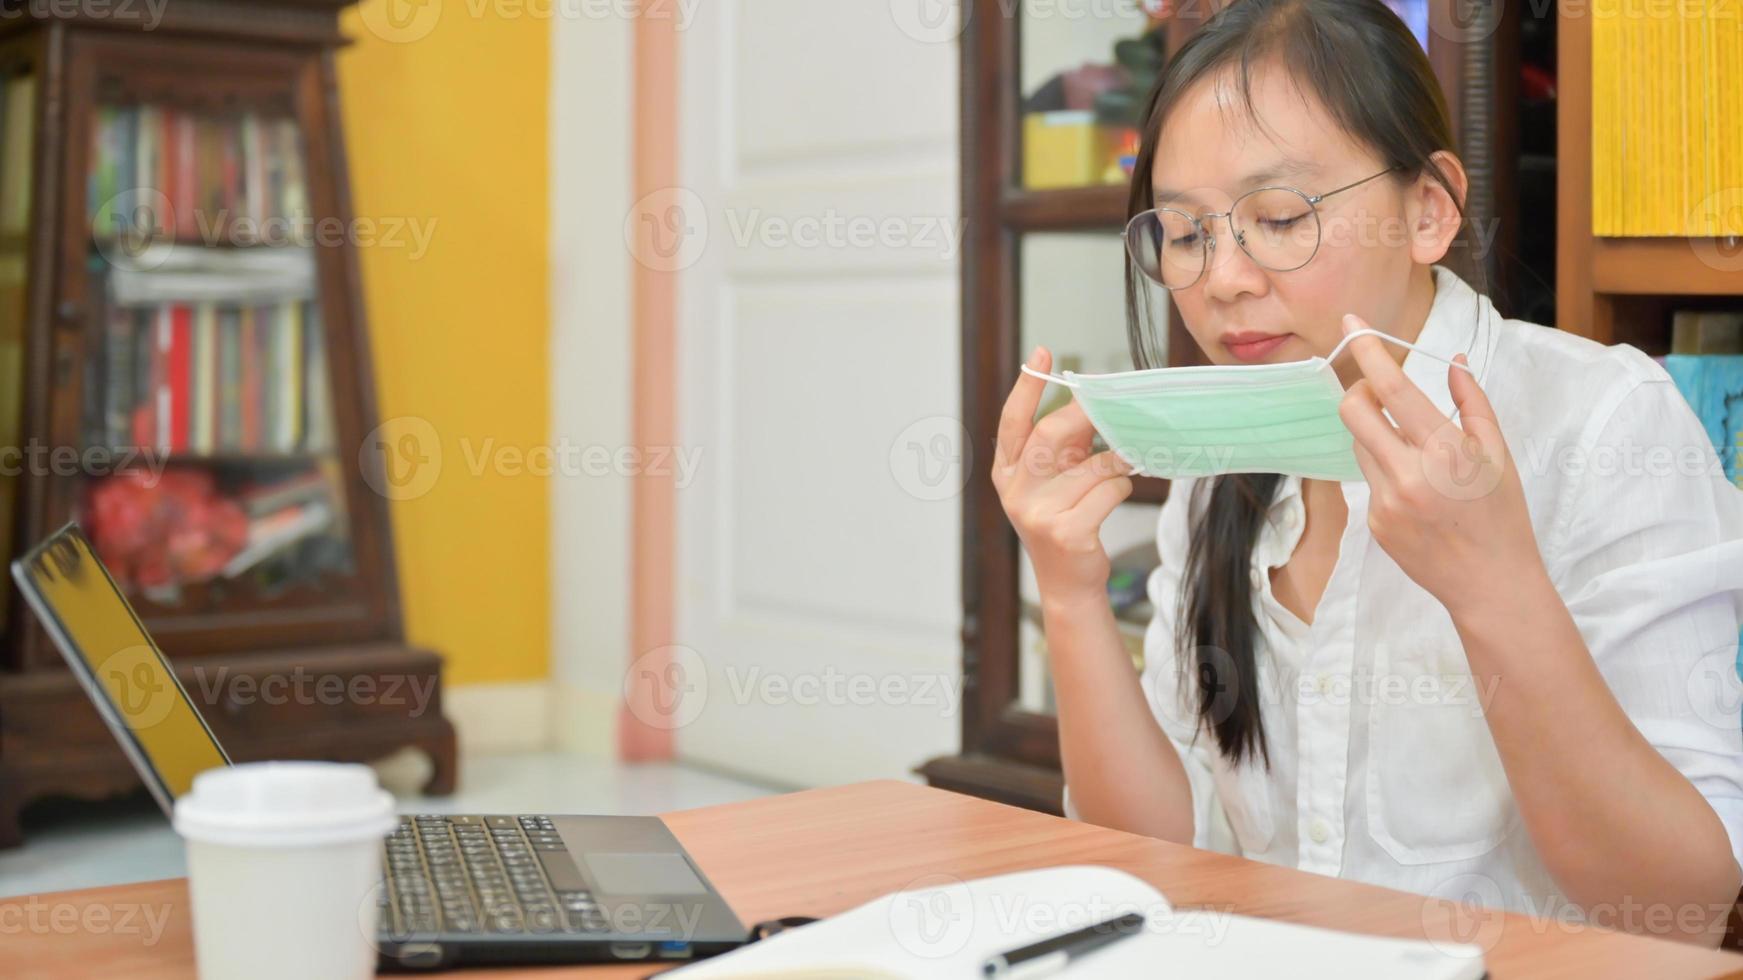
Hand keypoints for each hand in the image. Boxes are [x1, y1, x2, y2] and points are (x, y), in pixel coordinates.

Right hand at [993, 347, 1134, 608]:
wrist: (1067, 583)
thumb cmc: (1065, 519)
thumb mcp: (1052, 479)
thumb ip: (1062, 444)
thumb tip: (1091, 402)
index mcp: (1005, 473)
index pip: (1012, 421)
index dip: (1027, 385)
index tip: (1042, 352)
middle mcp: (1014, 492)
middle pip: (1051, 435)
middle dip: (1086, 416)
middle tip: (1111, 407)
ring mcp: (1037, 514)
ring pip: (1094, 465)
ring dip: (1116, 463)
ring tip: (1119, 469)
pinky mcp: (1066, 532)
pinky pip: (1110, 490)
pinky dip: (1121, 488)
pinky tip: (1111, 500)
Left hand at [1335, 313, 1547, 615]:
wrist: (1491, 583)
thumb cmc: (1503, 515)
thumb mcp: (1498, 454)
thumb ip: (1472, 402)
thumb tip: (1452, 360)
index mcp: (1445, 452)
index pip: (1392, 390)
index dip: (1367, 352)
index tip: (1350, 324)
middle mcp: (1408, 475)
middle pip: (1353, 412)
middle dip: (1358, 390)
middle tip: (1377, 390)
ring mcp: (1386, 502)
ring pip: (1358, 445)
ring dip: (1375, 433)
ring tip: (1412, 449)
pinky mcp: (1374, 523)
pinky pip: (1367, 479)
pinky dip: (1384, 469)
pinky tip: (1416, 490)